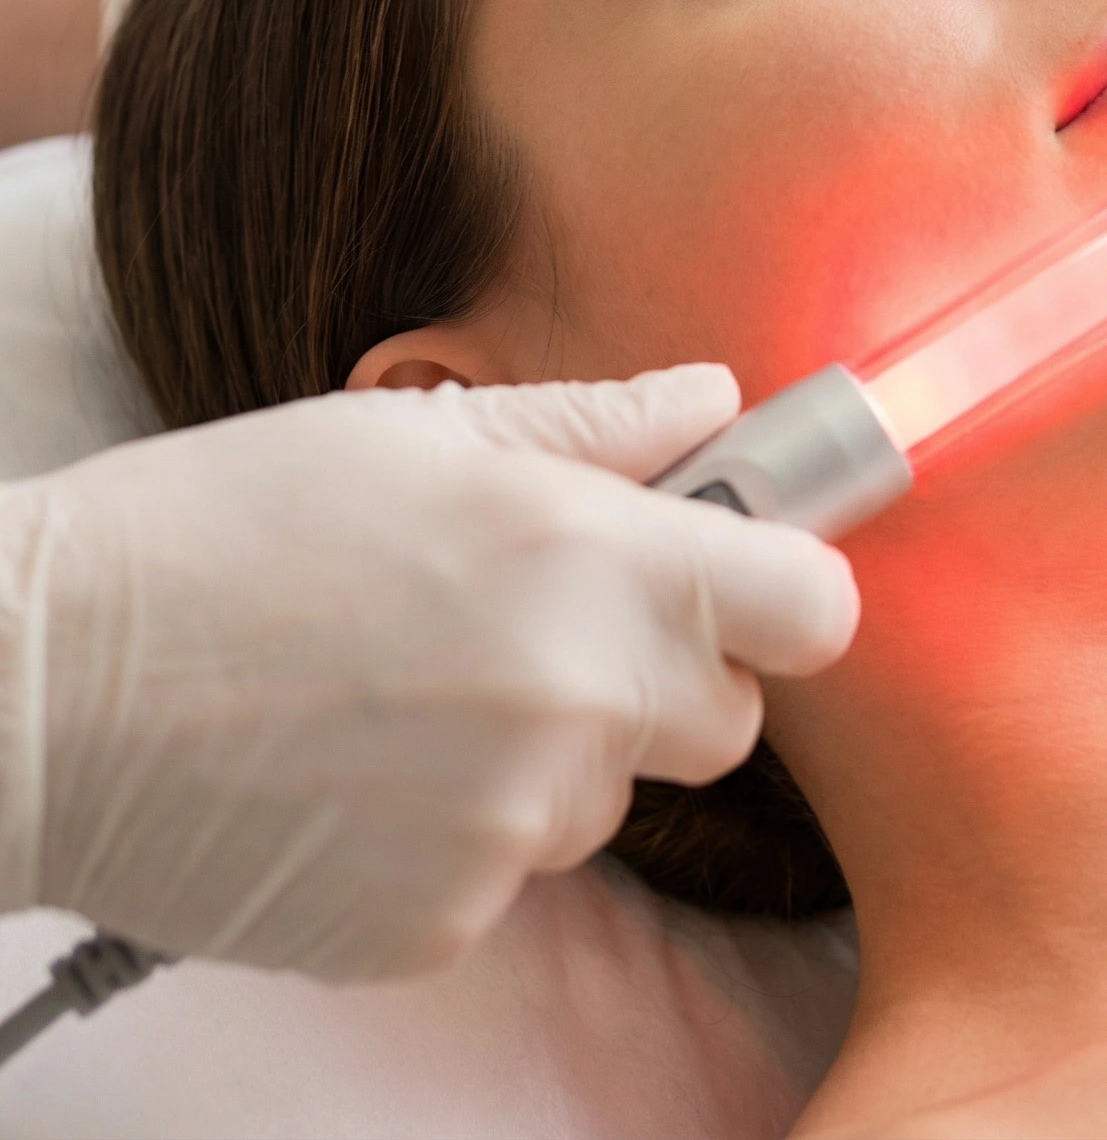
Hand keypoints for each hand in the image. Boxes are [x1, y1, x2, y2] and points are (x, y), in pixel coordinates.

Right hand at [0, 366, 856, 979]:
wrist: (48, 685)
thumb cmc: (228, 524)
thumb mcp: (416, 433)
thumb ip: (596, 423)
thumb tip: (717, 402)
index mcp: (586, 555)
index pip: (811, 608)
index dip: (785, 589)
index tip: (742, 576)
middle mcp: (573, 699)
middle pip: (727, 720)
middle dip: (667, 675)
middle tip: (547, 623)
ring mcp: (510, 828)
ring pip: (610, 800)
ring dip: (555, 754)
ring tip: (418, 690)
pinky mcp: (440, 925)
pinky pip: (513, 876)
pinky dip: (466, 835)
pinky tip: (368, 772)